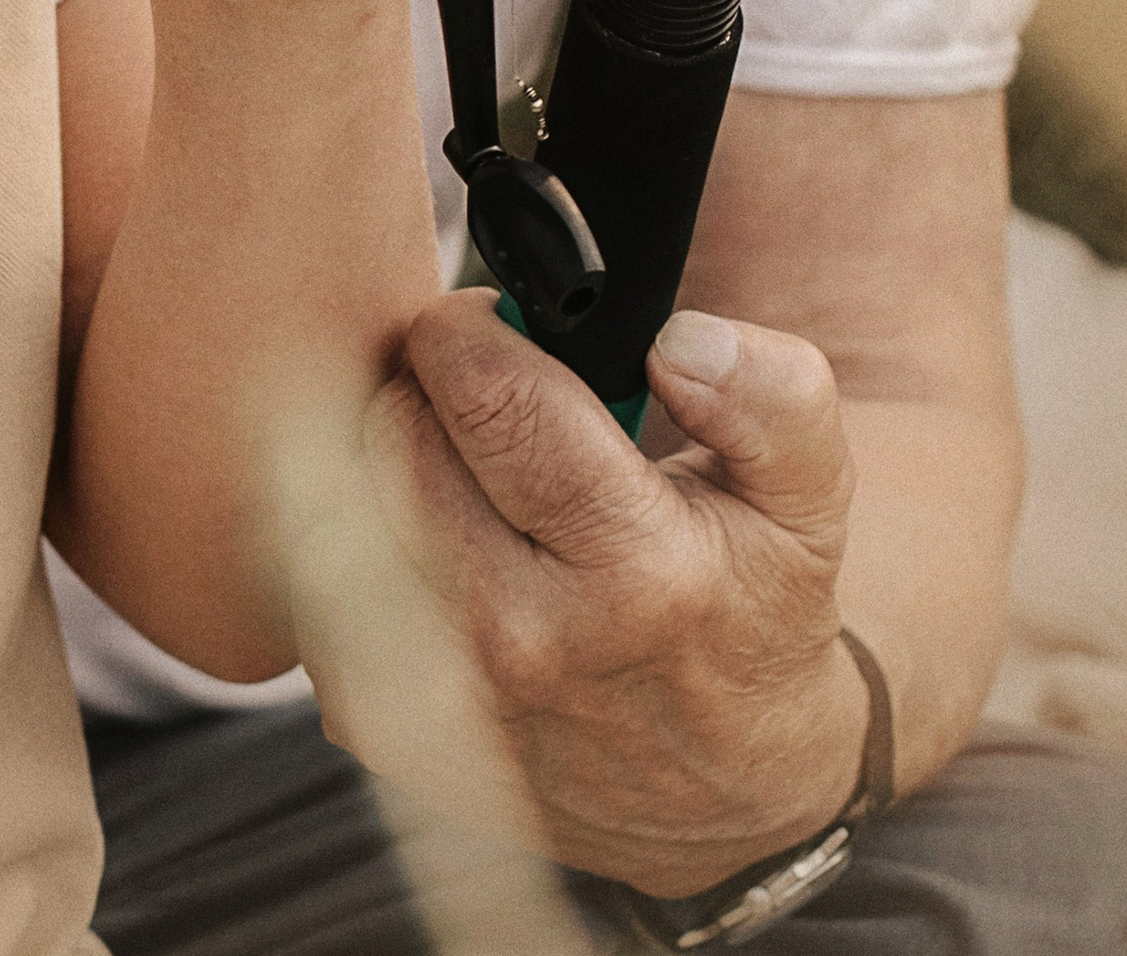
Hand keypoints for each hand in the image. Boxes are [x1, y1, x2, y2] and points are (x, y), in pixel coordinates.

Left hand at [351, 293, 868, 891]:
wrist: (723, 797)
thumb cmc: (752, 613)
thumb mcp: (808, 501)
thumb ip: (770, 398)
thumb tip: (674, 340)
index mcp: (637, 574)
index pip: (488, 393)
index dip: (475, 330)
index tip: (498, 331)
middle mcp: (523, 645)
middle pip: (393, 434)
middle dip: (426, 388)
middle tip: (482, 403)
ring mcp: (440, 700)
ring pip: (337, 500)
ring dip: (384, 460)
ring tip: (461, 472)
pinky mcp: (379, 730)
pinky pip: (318, 578)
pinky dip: (359, 537)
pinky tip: (432, 541)